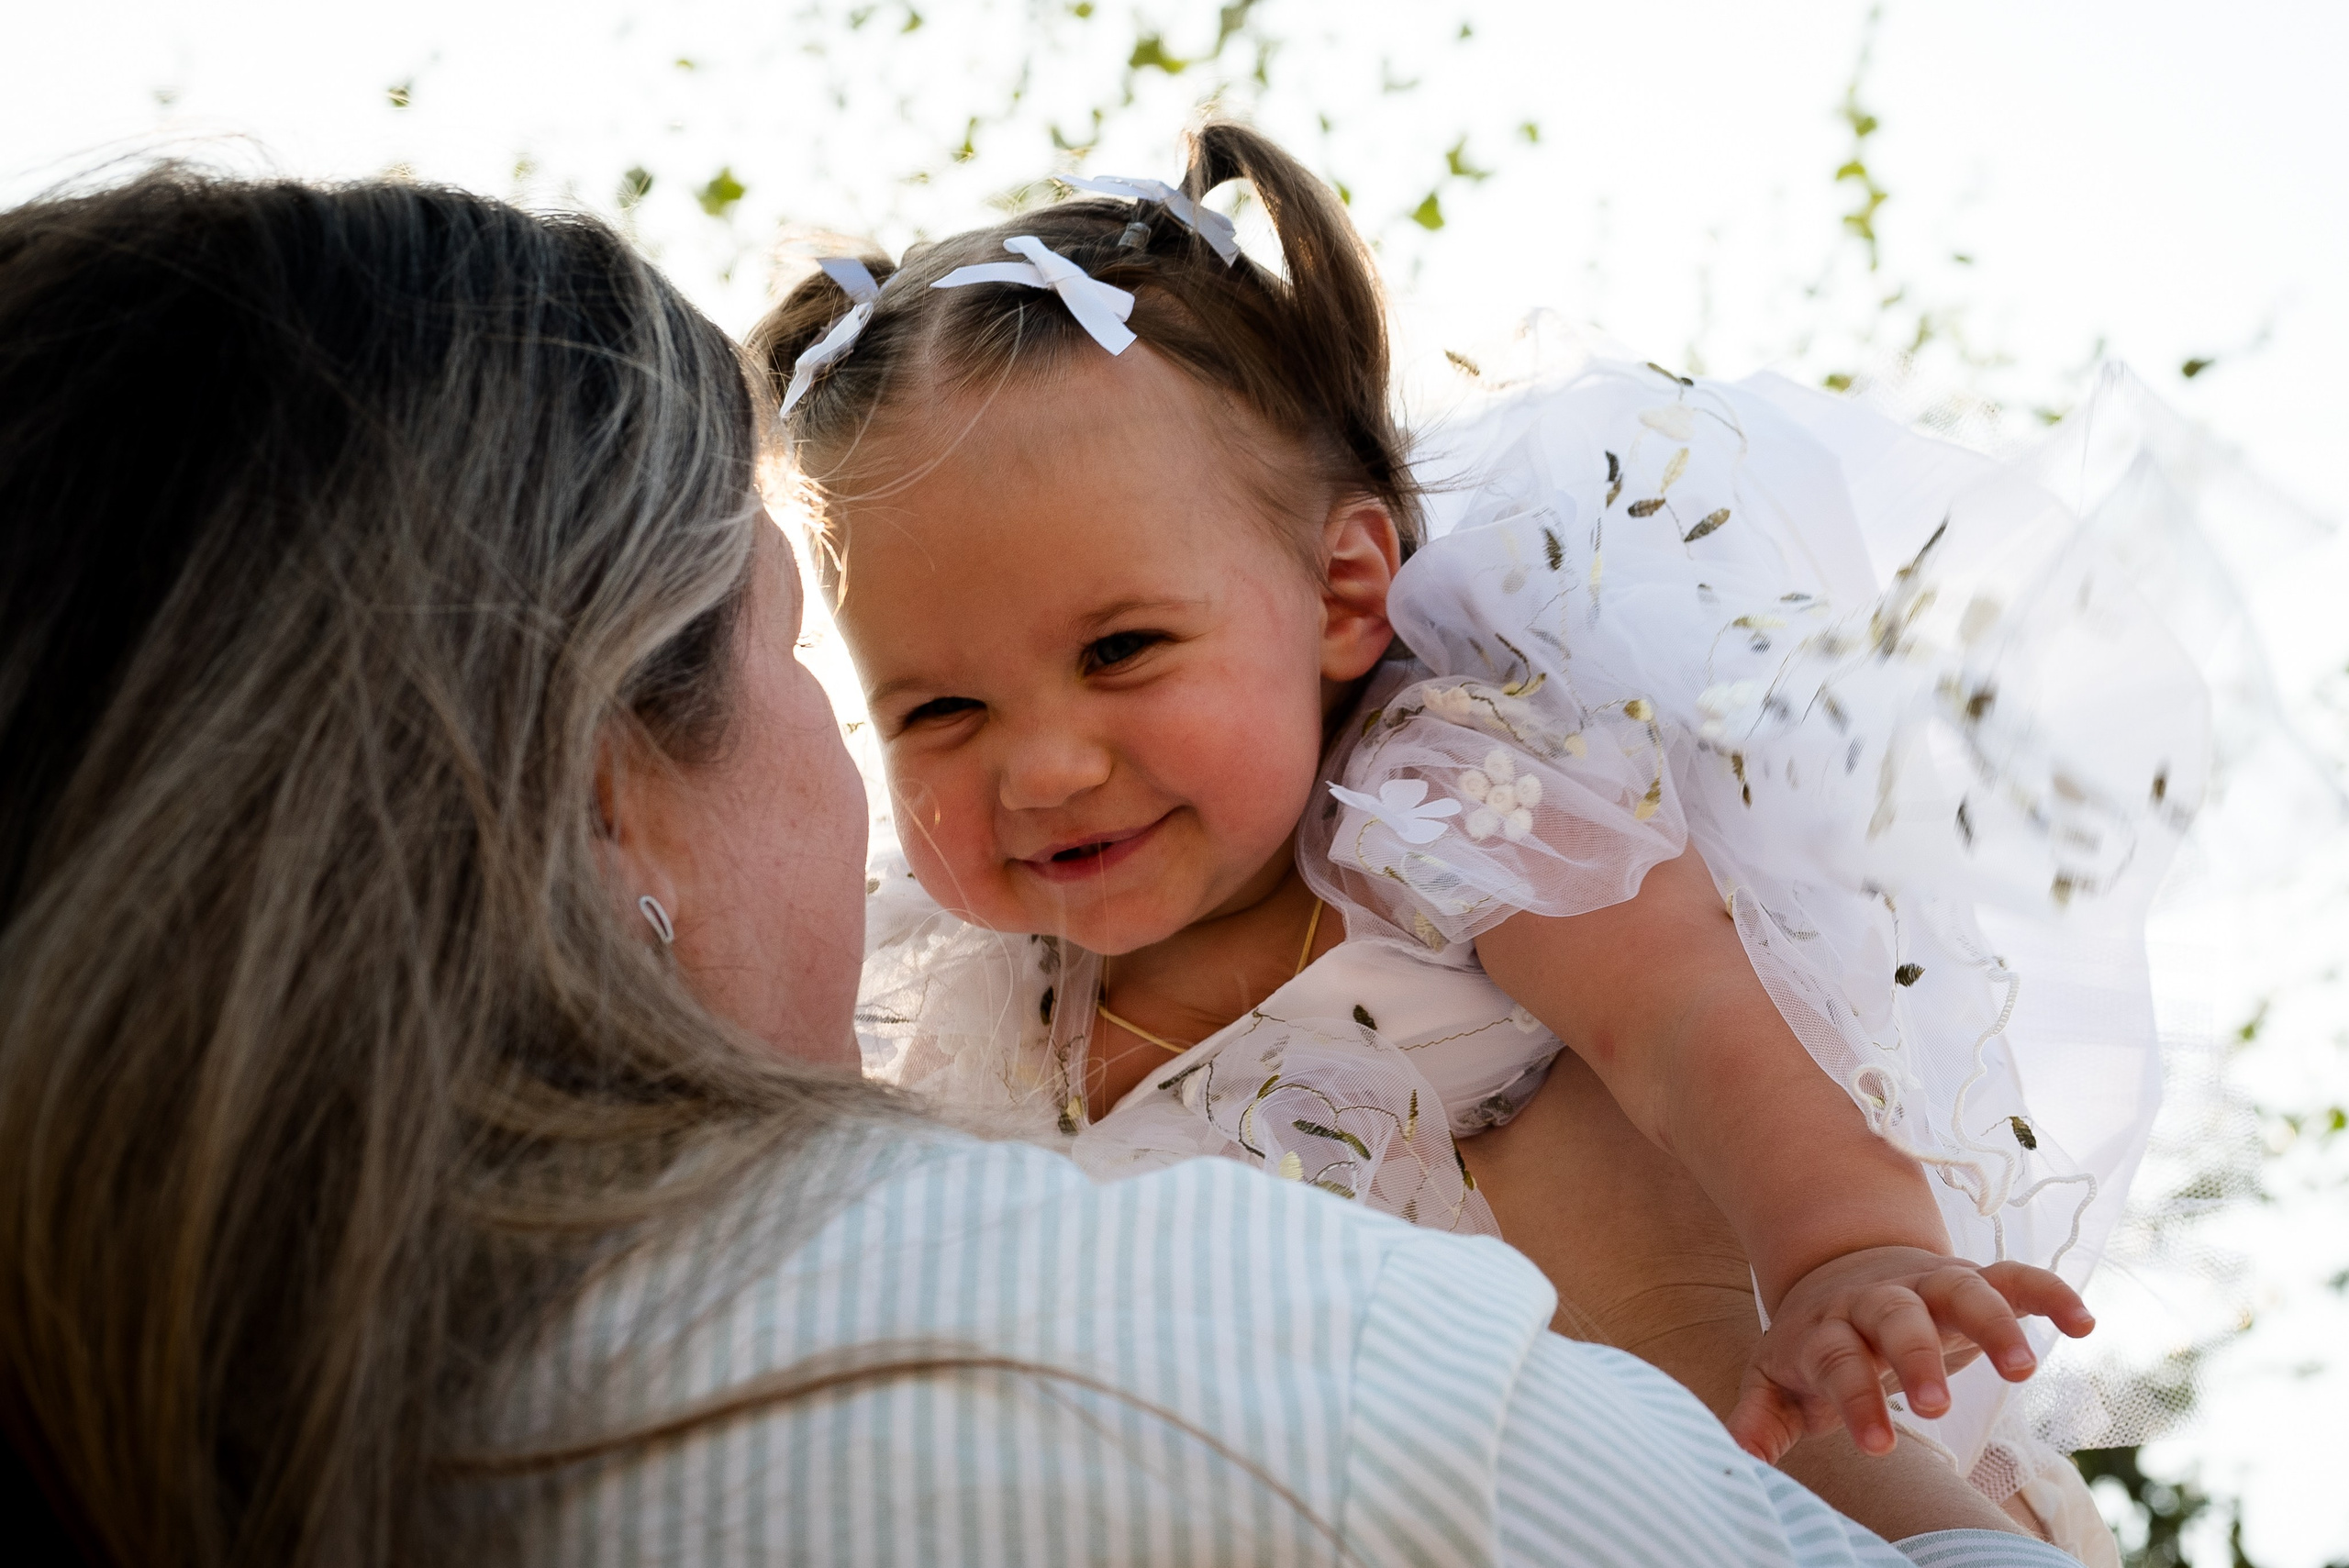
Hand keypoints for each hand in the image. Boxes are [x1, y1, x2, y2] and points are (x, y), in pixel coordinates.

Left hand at [1725, 1246, 2094, 1462]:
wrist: (1835, 1267)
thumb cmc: (1813, 1343)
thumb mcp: (1778, 1375)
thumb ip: (1763, 1414)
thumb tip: (1745, 1451)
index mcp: (1830, 1328)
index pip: (1841, 1362)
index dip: (1857, 1400)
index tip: (1878, 1445)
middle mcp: (1880, 1300)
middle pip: (1899, 1320)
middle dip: (1918, 1359)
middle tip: (1936, 1408)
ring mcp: (1928, 1285)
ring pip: (1963, 1291)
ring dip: (1993, 1325)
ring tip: (2024, 1370)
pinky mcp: (1970, 1277)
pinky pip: (2015, 1277)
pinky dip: (2049, 1293)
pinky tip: (2084, 1323)